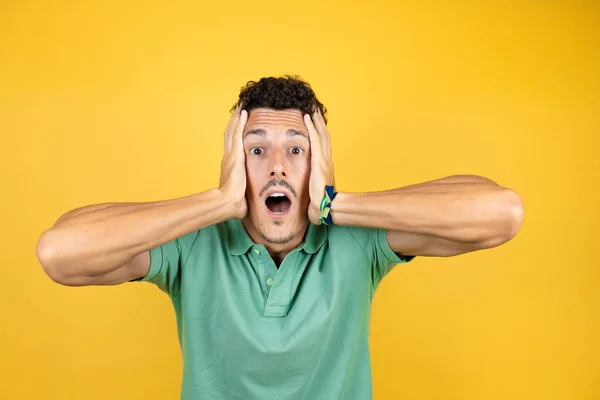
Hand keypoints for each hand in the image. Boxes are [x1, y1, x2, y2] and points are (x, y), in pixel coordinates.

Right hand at [218, 104, 248, 219]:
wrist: (227, 203)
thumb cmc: (234, 203)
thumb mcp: (240, 196)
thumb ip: (243, 195)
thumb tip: (246, 205)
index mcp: (229, 166)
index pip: (232, 146)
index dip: (234, 135)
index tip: (238, 127)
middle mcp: (228, 157)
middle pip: (230, 134)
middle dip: (234, 122)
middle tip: (239, 110)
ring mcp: (231, 155)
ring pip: (233, 131)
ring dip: (237, 118)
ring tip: (242, 107)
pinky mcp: (235, 154)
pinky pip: (238, 134)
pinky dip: (240, 122)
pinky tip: (244, 112)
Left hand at [304, 108, 334, 224]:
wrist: (326, 207)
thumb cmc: (319, 201)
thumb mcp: (315, 186)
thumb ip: (312, 179)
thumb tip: (307, 179)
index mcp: (325, 164)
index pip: (323, 142)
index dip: (319, 130)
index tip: (315, 119)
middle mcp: (327, 158)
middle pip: (324, 134)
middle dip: (319, 120)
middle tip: (314, 107)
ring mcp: (324, 159)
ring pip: (321, 133)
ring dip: (316, 120)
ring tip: (311, 107)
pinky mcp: (319, 161)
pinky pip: (314, 140)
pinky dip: (311, 128)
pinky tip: (306, 118)